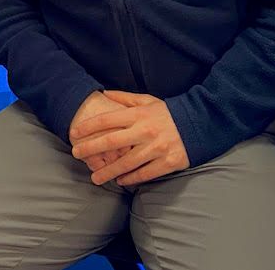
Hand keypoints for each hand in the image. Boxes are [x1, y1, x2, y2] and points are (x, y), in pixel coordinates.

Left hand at [69, 90, 189, 185]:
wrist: (199, 124)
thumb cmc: (168, 113)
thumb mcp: (147, 100)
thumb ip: (125, 98)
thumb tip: (103, 93)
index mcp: (139, 115)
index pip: (107, 120)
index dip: (89, 126)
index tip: (75, 132)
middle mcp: (145, 131)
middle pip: (112, 142)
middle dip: (91, 149)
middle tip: (76, 154)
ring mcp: (157, 148)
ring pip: (126, 163)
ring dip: (108, 171)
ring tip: (95, 178)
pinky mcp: (168, 163)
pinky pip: (145, 174)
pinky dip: (131, 178)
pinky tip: (121, 181)